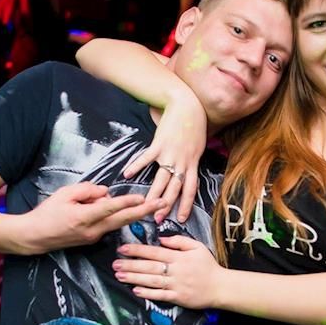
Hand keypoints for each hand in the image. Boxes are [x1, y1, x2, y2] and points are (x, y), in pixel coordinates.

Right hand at [23, 182, 166, 253]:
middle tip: (161, 204)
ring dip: (132, 213)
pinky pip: (108, 224)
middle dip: (143, 211)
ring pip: (117, 222)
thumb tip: (105, 192)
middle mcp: (92, 230)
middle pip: (123, 220)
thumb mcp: (64, 194)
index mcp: (84, 217)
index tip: (142, 197)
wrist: (35, 237)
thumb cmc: (47, 213)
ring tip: (150, 204)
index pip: (110, 208)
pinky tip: (111, 208)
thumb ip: (87, 190)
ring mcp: (94, 237)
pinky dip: (114, 215)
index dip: (127, 202)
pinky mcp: (93, 239)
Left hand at [113, 235, 222, 309]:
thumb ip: (179, 241)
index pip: (154, 252)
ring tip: (120, 276)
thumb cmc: (208, 266)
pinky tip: (135, 290)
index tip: (123, 249)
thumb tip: (161, 239)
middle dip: (130, 265)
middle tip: (115, 264)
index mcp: (179, 257)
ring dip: (134, 278)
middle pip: (149, 266)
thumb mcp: (197, 247)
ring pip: (152, 280)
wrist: (221, 286)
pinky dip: (148, 293)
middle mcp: (175, 270)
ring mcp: (176, 285)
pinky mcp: (178, 298)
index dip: (137, 250)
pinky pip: (160, 295)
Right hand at [123, 92, 207, 225]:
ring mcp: (170, 154)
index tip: (181, 219)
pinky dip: (136, 165)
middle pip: (174, 188)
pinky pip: (147, 158)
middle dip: (166, 205)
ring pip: (162, 178)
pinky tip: (127, 174)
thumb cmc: (194, 125)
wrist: (187, 106)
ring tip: (144, 205)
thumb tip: (186, 172)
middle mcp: (182, 162)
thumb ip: (191, 161)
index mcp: (192, 164)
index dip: (186, 205)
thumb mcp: (198, 147)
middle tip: (158, 219)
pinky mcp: (159, 144)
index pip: (191, 189)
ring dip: (153, 193)